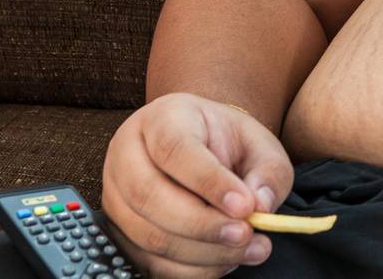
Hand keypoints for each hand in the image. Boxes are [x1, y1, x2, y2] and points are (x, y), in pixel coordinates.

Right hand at [101, 93, 293, 277]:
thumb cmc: (229, 144)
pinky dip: (189, 269)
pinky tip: (224, 261)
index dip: (209, 182)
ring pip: (147, 234)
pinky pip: (147, 261)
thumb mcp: (260, 145)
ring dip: (201, 252)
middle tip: (246, 234)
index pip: (175, 149)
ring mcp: (115, 195)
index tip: (245, 206)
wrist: (204, 149)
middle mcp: (127, 154)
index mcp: (162, 119)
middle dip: (203, 224)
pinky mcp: (118, 232)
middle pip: (150, 196)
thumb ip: (267, 173)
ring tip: (247, 248)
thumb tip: (259, 208)